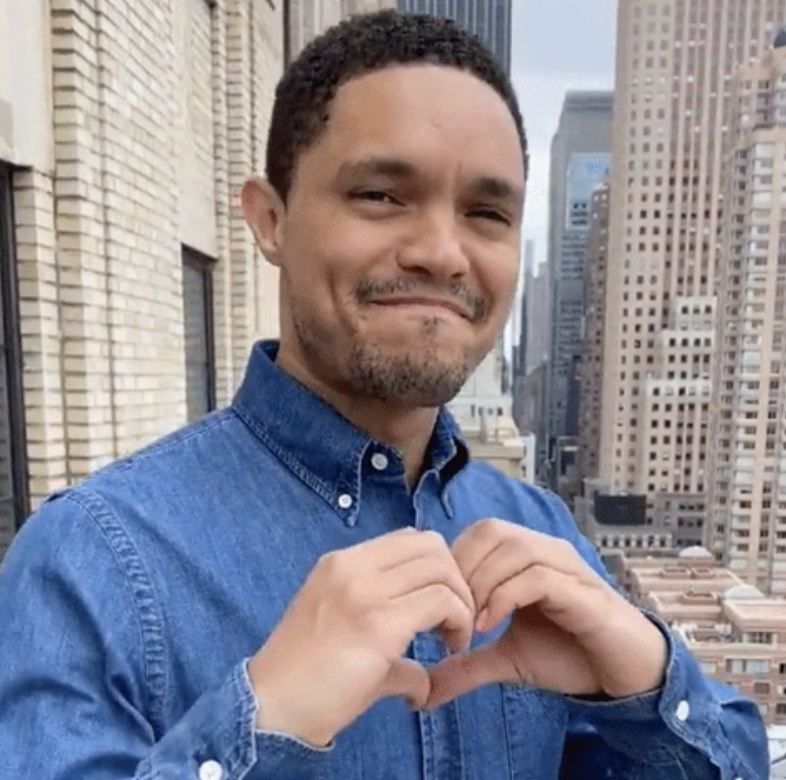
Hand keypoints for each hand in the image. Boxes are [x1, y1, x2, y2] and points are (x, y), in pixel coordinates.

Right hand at [248, 528, 474, 745]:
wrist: (272, 707)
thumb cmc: (303, 675)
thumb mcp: (339, 629)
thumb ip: (383, 632)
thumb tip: (421, 678)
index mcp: (340, 562)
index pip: (408, 538)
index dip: (436, 565)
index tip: (439, 602)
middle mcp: (352, 567)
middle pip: (431, 545)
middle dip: (455, 578)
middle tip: (454, 618)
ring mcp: (365, 592)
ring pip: (441, 570)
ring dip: (462, 601)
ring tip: (453, 636)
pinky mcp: (380, 625)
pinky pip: (441, 602)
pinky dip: (459, 621)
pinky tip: (451, 647)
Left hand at [425, 519, 667, 707]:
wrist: (621, 675)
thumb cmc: (567, 655)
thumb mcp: (507, 659)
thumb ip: (467, 665)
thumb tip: (424, 693)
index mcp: (525, 555)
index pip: (477, 532)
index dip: (452, 562)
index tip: (440, 605)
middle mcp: (545, 550)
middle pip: (489, 530)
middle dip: (462, 569)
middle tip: (451, 612)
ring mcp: (566, 566)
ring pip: (512, 547)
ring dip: (482, 583)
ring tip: (470, 623)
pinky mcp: (582, 590)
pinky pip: (537, 575)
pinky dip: (505, 596)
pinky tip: (490, 625)